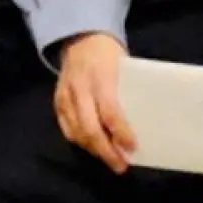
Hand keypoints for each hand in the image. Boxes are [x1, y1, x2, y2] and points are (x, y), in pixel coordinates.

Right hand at [53, 32, 136, 173]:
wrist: (82, 37)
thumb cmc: (110, 54)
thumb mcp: (124, 66)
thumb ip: (128, 93)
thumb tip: (144, 124)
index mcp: (101, 76)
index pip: (110, 111)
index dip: (121, 133)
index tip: (133, 148)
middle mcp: (81, 88)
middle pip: (90, 128)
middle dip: (106, 151)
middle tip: (121, 165)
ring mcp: (66, 95)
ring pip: (77, 132)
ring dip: (94, 150)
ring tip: (110, 159)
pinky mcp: (57, 100)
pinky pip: (67, 128)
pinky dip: (80, 141)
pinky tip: (93, 148)